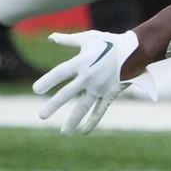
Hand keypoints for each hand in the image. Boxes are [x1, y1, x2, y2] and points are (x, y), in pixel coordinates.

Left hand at [32, 30, 157, 134]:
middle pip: (67, 93)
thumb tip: (51, 37)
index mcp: (82, 61)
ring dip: (73, 120)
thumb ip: (68, 40)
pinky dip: (92, 121)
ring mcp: (99, 87)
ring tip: (64, 132)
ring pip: (83, 107)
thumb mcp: (88, 38)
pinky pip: (99, 110)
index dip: (48, 81)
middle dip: (53, 105)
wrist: (134, 50)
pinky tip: (84, 131)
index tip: (36, 90)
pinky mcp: (109, 93)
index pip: (60, 73)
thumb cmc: (109, 42)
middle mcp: (88, 76)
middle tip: (41, 116)